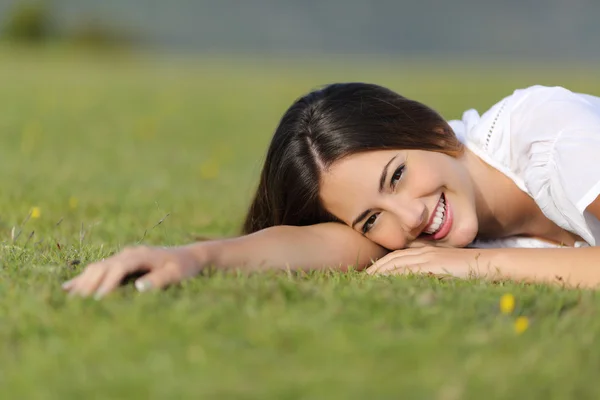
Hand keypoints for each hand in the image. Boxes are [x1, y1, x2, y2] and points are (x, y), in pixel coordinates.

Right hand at [62, 245, 204, 298]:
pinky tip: (67, 289)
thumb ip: (160, 279)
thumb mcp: (177, 274)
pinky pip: (98, 270)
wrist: (189, 256)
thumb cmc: (184, 267)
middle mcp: (128, 254)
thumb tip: (139, 286)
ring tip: (68, 301)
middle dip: (89, 285)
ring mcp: (123, 257)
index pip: (119, 268)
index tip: (97, 300)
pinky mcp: (121, 263)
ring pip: (96, 268)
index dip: (107, 284)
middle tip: (75, 306)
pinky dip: (83, 279)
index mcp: (140, 255)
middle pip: (102, 267)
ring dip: (83, 283)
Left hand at [365, 246, 496, 278]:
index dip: (380, 266)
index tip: (367, 276)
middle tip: (356, 280)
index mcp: (427, 252)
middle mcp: (424, 252)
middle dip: (373, 269)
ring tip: (362, 282)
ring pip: (395, 263)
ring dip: (377, 272)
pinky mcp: (433, 265)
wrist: (493, 263)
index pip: (397, 258)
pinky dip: (392, 274)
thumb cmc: (475, 269)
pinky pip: (407, 269)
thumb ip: (436, 273)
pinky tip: (380, 281)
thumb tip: (422, 285)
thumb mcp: (451, 270)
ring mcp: (428, 257)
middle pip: (391, 259)